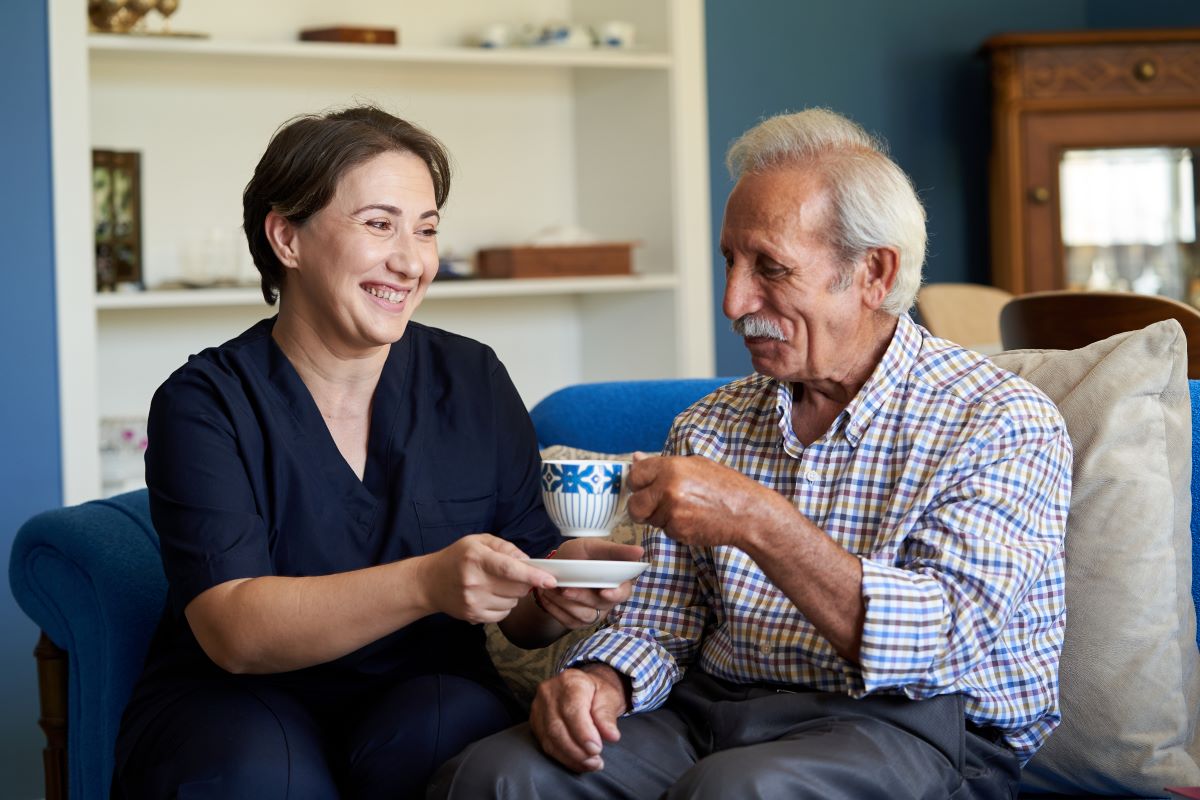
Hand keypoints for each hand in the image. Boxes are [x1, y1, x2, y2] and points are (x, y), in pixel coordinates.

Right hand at [421, 534, 555, 623]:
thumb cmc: (457, 558)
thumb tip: (528, 561)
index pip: (510, 569)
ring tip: (496, 585)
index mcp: (477, 558)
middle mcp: (474, 581)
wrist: (429, 582)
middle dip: (524, 582)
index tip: (550, 580)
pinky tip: (491, 596)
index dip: (533, 576)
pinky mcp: (473, 616)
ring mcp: (473, 602)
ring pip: (512, 603)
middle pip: (516, 588)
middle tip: (515, 575)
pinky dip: (504, 606)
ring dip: (513, 595)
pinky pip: (503, 615)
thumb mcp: (479, 542)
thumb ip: (506, 548)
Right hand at [531, 665, 627, 771]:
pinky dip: (563, 757)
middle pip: (557, 727)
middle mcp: (549, 692)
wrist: (584, 689)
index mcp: (569, 681)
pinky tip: (579, 762)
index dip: (583, 733)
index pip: (572, 710)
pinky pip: (546, 745)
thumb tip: (611, 736)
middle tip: (596, 761)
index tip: (597, 749)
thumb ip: (607, 716)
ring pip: (550, 739)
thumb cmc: (598, 693)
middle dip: (577, 750)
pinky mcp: (536, 723)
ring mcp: (539, 708)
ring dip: (571, 757)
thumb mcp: (609, 698)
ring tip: (590, 763)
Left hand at [534, 538, 643, 629]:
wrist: (555, 568)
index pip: (623, 593)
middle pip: (601, 606)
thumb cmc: (580, 555)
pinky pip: (568, 621)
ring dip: (566, 603)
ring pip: (585, 616)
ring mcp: (593, 613)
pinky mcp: (577, 621)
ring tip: (552, 589)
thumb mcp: (595, 547)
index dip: (615, 594)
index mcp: (617, 582)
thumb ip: (616, 551)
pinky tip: (547, 596)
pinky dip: (556, 609)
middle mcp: (607, 601)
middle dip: (582, 597)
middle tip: (566, 590)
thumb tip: (640, 551)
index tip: (604, 592)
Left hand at [626, 452, 791, 548]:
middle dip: (641, 507)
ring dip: (660, 518)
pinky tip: (692, 520)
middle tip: (656, 506)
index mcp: (672, 467)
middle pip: (634, 504)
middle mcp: (668, 488)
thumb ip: (663, 464)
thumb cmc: (725, 487)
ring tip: (685, 510)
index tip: (643, 488)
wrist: (747, 513)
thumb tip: (636, 458)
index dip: (637, 483)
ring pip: (650, 520)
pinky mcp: (678, 530)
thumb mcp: (696, 465)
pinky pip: (665, 531)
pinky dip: (675, 528)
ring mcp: (672, 511)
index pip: (635, 474)